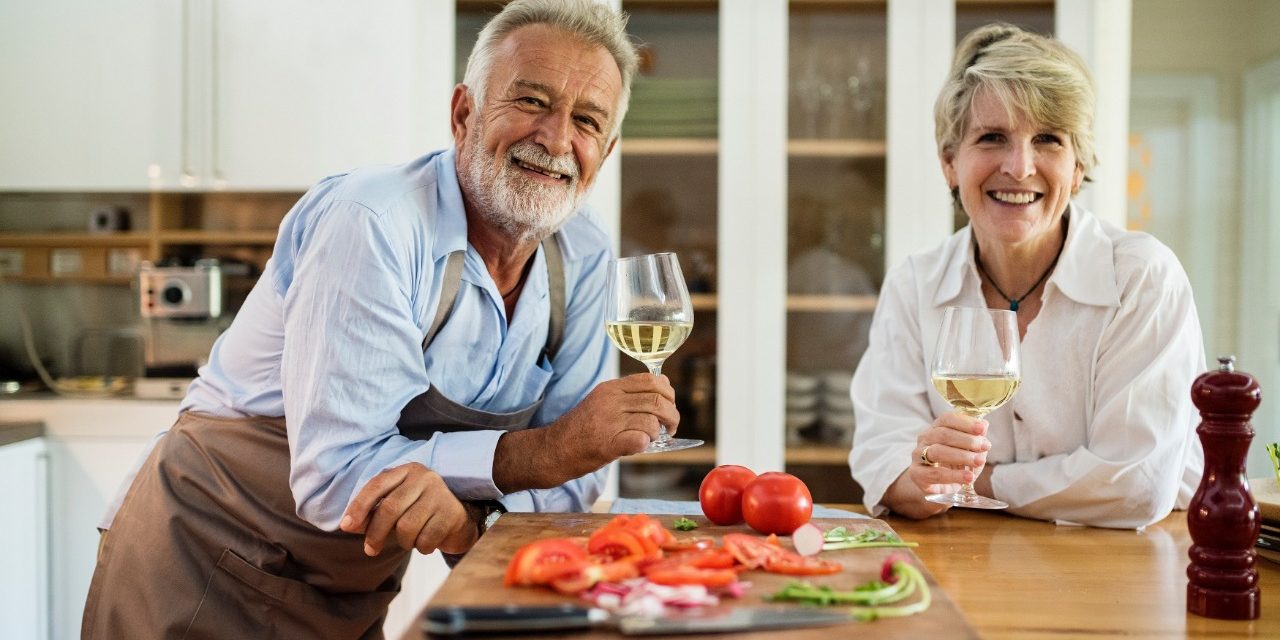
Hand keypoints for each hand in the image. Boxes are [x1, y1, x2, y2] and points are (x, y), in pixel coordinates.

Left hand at [339, 462, 476, 556]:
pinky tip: (426, 542)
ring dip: (404, 542)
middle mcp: (424, 478)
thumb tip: (348, 525)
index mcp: (407, 471)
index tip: (346, 526)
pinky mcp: (452, 513)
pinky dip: (421, 547)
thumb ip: (372, 514)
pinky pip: (425, 539)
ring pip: (407, 527)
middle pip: (389, 508)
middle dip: (375, 533)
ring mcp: (440, 494)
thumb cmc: (420, 513)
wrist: (458, 521)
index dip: (359, 507)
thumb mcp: (396, 508)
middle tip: (370, 550)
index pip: (377, 486)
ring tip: (410, 540)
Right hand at [493, 373, 679, 491]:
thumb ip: (627, 395)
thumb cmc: (581, 429)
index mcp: (610, 388)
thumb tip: (663, 389)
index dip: (668, 393)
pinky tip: (637, 446)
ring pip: (652, 421)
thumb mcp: (601, 402)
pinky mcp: (608, 444)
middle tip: (671, 427)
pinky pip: (641, 440)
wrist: (553, 449)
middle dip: (672, 415)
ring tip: (651, 439)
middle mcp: (610, 401)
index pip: (651, 380)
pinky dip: (645, 444)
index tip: (669, 404)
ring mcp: (609, 422)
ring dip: (658, 433)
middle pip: (657, 400)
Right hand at [911, 411, 990, 491]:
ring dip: (962, 456)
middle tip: (985, 446)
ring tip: (979, 461)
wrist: (941, 486)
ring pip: (937, 452)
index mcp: (936, 428)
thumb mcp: (970, 450)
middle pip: (943, 434)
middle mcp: (924, 438)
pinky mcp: (917, 474)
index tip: (982, 428)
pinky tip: (968, 478)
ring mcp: (918, 456)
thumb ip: (976, 438)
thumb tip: (984, 425)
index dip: (965, 422)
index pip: (947, 419)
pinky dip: (954, 475)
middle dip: (967, 440)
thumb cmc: (956, 464)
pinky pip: (935, 473)